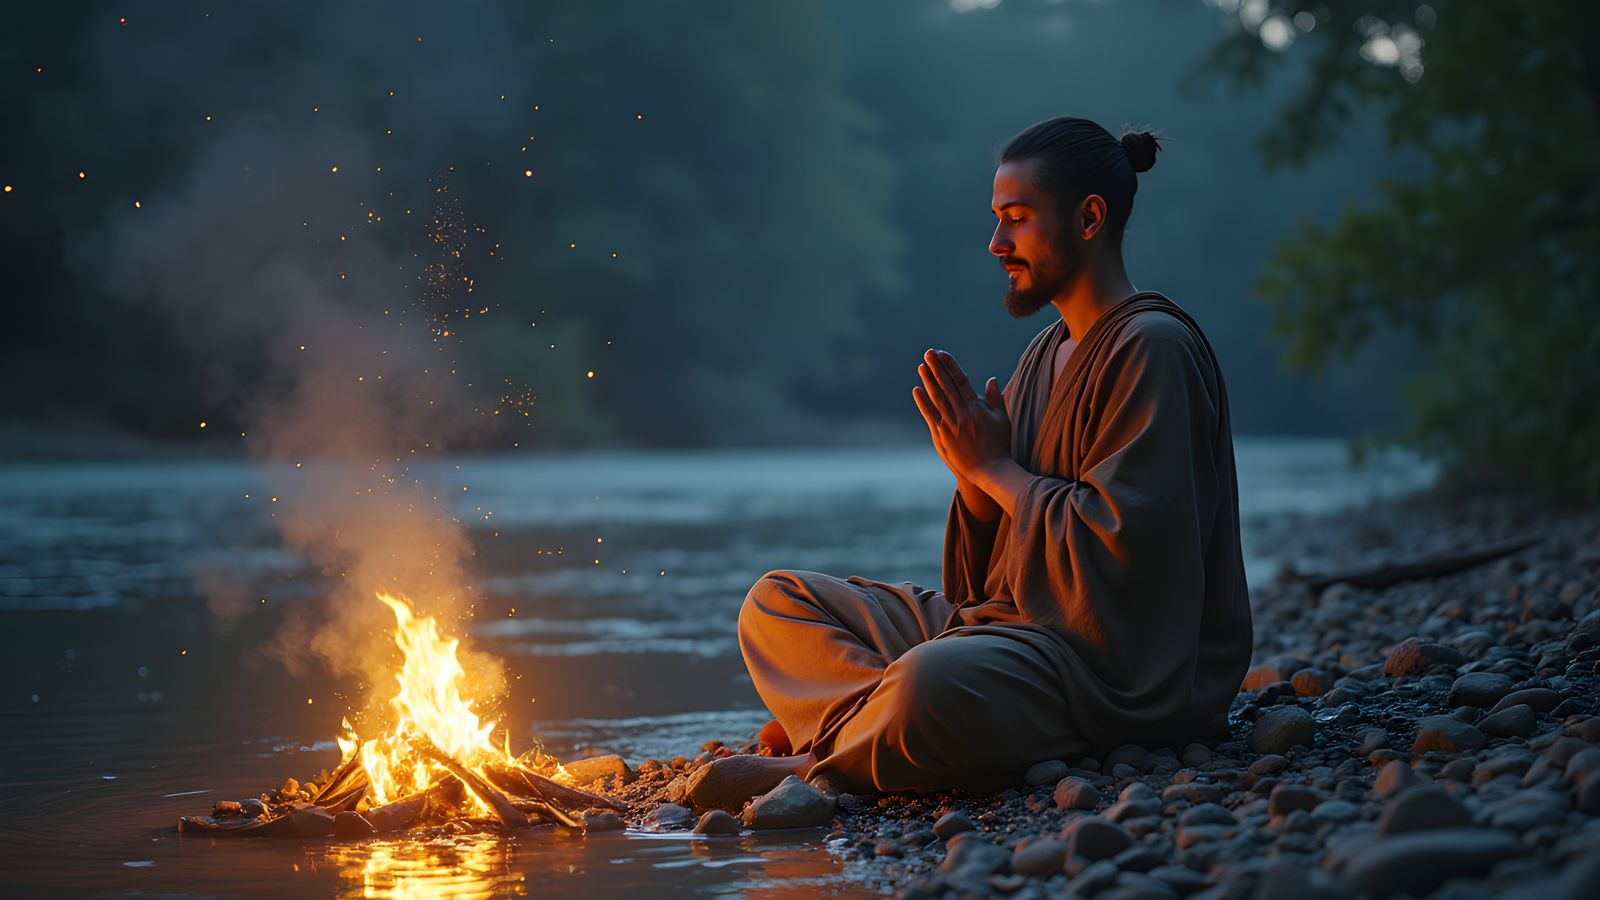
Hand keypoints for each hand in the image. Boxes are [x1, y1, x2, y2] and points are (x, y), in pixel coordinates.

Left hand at [912, 349, 1010, 482]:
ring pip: (937, 398)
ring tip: (921, 366)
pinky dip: (923, 403)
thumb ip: (995, 398)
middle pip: (947, 386)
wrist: (990, 471)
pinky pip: (930, 416)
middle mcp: (962, 415)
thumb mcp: (1002, 420)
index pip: (961, 381)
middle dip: (937, 368)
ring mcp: (951, 426)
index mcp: (977, 408)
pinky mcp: (941, 437)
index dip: (951, 366)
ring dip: (928, 381)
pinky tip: (917, 390)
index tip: (943, 354)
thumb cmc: (999, 445)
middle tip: (928, 353)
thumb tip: (991, 379)